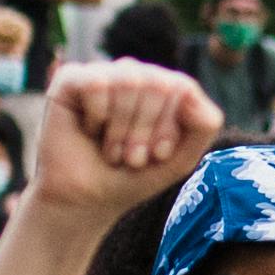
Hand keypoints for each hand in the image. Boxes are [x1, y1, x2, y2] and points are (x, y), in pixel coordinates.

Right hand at [34, 60, 218, 216]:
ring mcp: (104, 73)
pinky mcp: (70, 79)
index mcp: (163, 87)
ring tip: (112, 150)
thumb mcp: (181, 158)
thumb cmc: (133, 177)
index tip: (156, 155)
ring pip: (128, 82)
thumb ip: (203, 124)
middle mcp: (134, 74)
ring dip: (120, 130)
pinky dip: (96, 117)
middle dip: (145, 132)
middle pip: (158, 85)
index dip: (168, 128)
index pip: (182, 88)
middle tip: (131, 157)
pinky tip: (89, 129)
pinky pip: (96, 84)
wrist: (87, 201)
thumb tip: (190, 90)